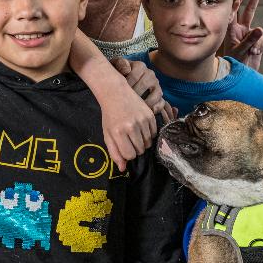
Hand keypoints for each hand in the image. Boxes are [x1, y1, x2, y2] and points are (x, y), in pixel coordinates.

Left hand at [100, 58, 157, 172]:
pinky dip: (149, 133)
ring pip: (148, 143)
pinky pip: (154, 133)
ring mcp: (142, 120)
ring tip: (135, 132)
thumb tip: (123, 169)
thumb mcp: (108, 135)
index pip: (130, 155)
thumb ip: (114, 152)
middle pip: (141, 150)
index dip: (128, 154)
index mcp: (118, 133)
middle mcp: (131, 127)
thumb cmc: (110, 116)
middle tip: (130, 138)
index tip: (125, 147)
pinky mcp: (150, 115)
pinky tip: (141, 127)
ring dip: (143, 141)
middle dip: (136, 148)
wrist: (116, 94)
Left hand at [223, 0, 262, 69]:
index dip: (237, 3)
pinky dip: (261, 46)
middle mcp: (241, 30)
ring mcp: (250, 35)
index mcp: (232, 30)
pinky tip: (255, 53)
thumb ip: (250, 40)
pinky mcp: (258, 42)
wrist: (242, 74)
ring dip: (258, 41)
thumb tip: (260, 29)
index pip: (234, 13)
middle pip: (249, 12)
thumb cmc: (234, 63)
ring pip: (259, 31)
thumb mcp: (240, 50)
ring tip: (252, 51)